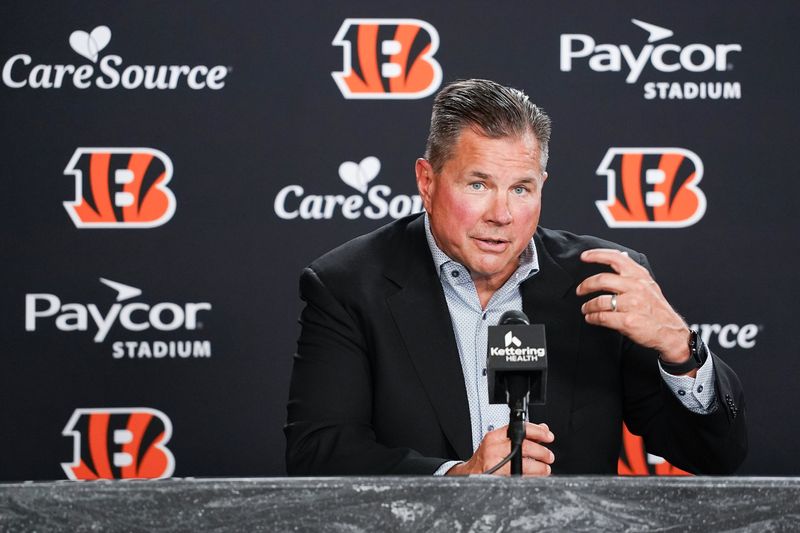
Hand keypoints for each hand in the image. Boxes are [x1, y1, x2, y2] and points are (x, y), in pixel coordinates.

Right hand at [446, 422, 554, 475]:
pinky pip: (519, 477)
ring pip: (524, 465)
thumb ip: (521, 435)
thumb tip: (543, 429)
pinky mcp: (497, 477)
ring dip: (540, 468)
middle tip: (548, 456)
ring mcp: (494, 463)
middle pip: (525, 447)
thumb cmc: (486, 456)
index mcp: (495, 436)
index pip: (520, 429)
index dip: (538, 432)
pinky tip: (535, 476)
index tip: (548, 436)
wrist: (471, 473)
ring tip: (544, 469)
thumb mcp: (500, 441)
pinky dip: (531, 477)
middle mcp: (493, 448)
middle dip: (542, 452)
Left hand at [577, 249, 690, 363]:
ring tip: (586, 309)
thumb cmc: (657, 309)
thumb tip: (621, 256)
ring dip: (588, 306)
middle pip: (602, 280)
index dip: (597, 255)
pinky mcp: (628, 321)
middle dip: (585, 285)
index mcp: (639, 276)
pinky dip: (592, 318)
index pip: (616, 258)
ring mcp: (632, 304)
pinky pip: (602, 317)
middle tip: (579, 290)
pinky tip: (591, 318)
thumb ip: (633, 272)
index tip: (584, 257)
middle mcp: (636, 288)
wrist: (671, 332)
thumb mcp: (648, 285)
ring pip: (599, 301)